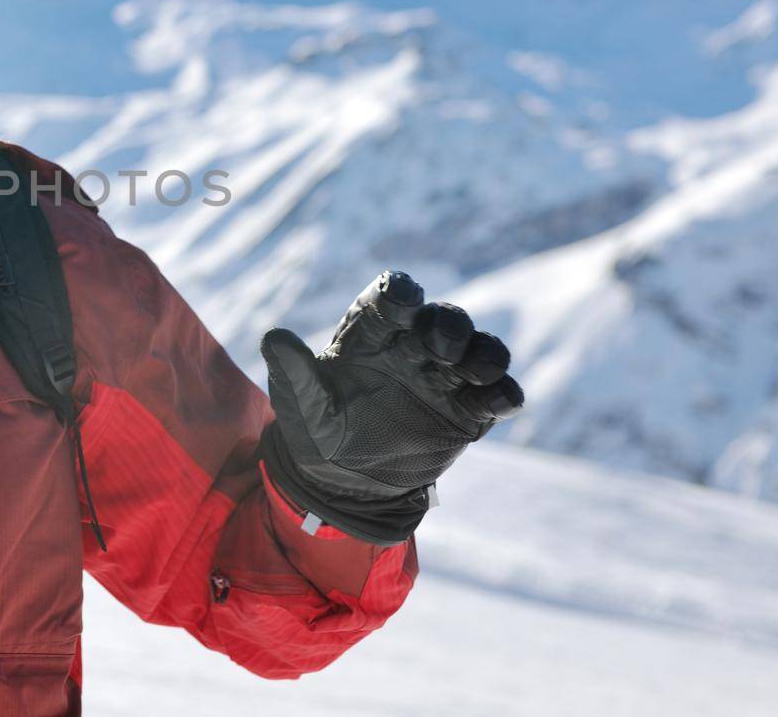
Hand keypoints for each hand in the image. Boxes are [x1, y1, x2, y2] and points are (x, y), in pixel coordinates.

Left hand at [258, 271, 522, 544]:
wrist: (343, 484)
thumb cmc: (316, 434)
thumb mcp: (301, 405)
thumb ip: (292, 372)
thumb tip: (273, 336)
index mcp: (371, 335)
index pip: (390, 299)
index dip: (400, 294)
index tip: (404, 301)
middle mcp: (412, 349)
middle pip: (443, 318)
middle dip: (448, 324)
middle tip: (438, 348)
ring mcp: (444, 379)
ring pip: (479, 350)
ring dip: (484, 353)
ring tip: (474, 371)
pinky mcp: (466, 414)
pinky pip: (496, 396)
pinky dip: (504, 395)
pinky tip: (499, 402)